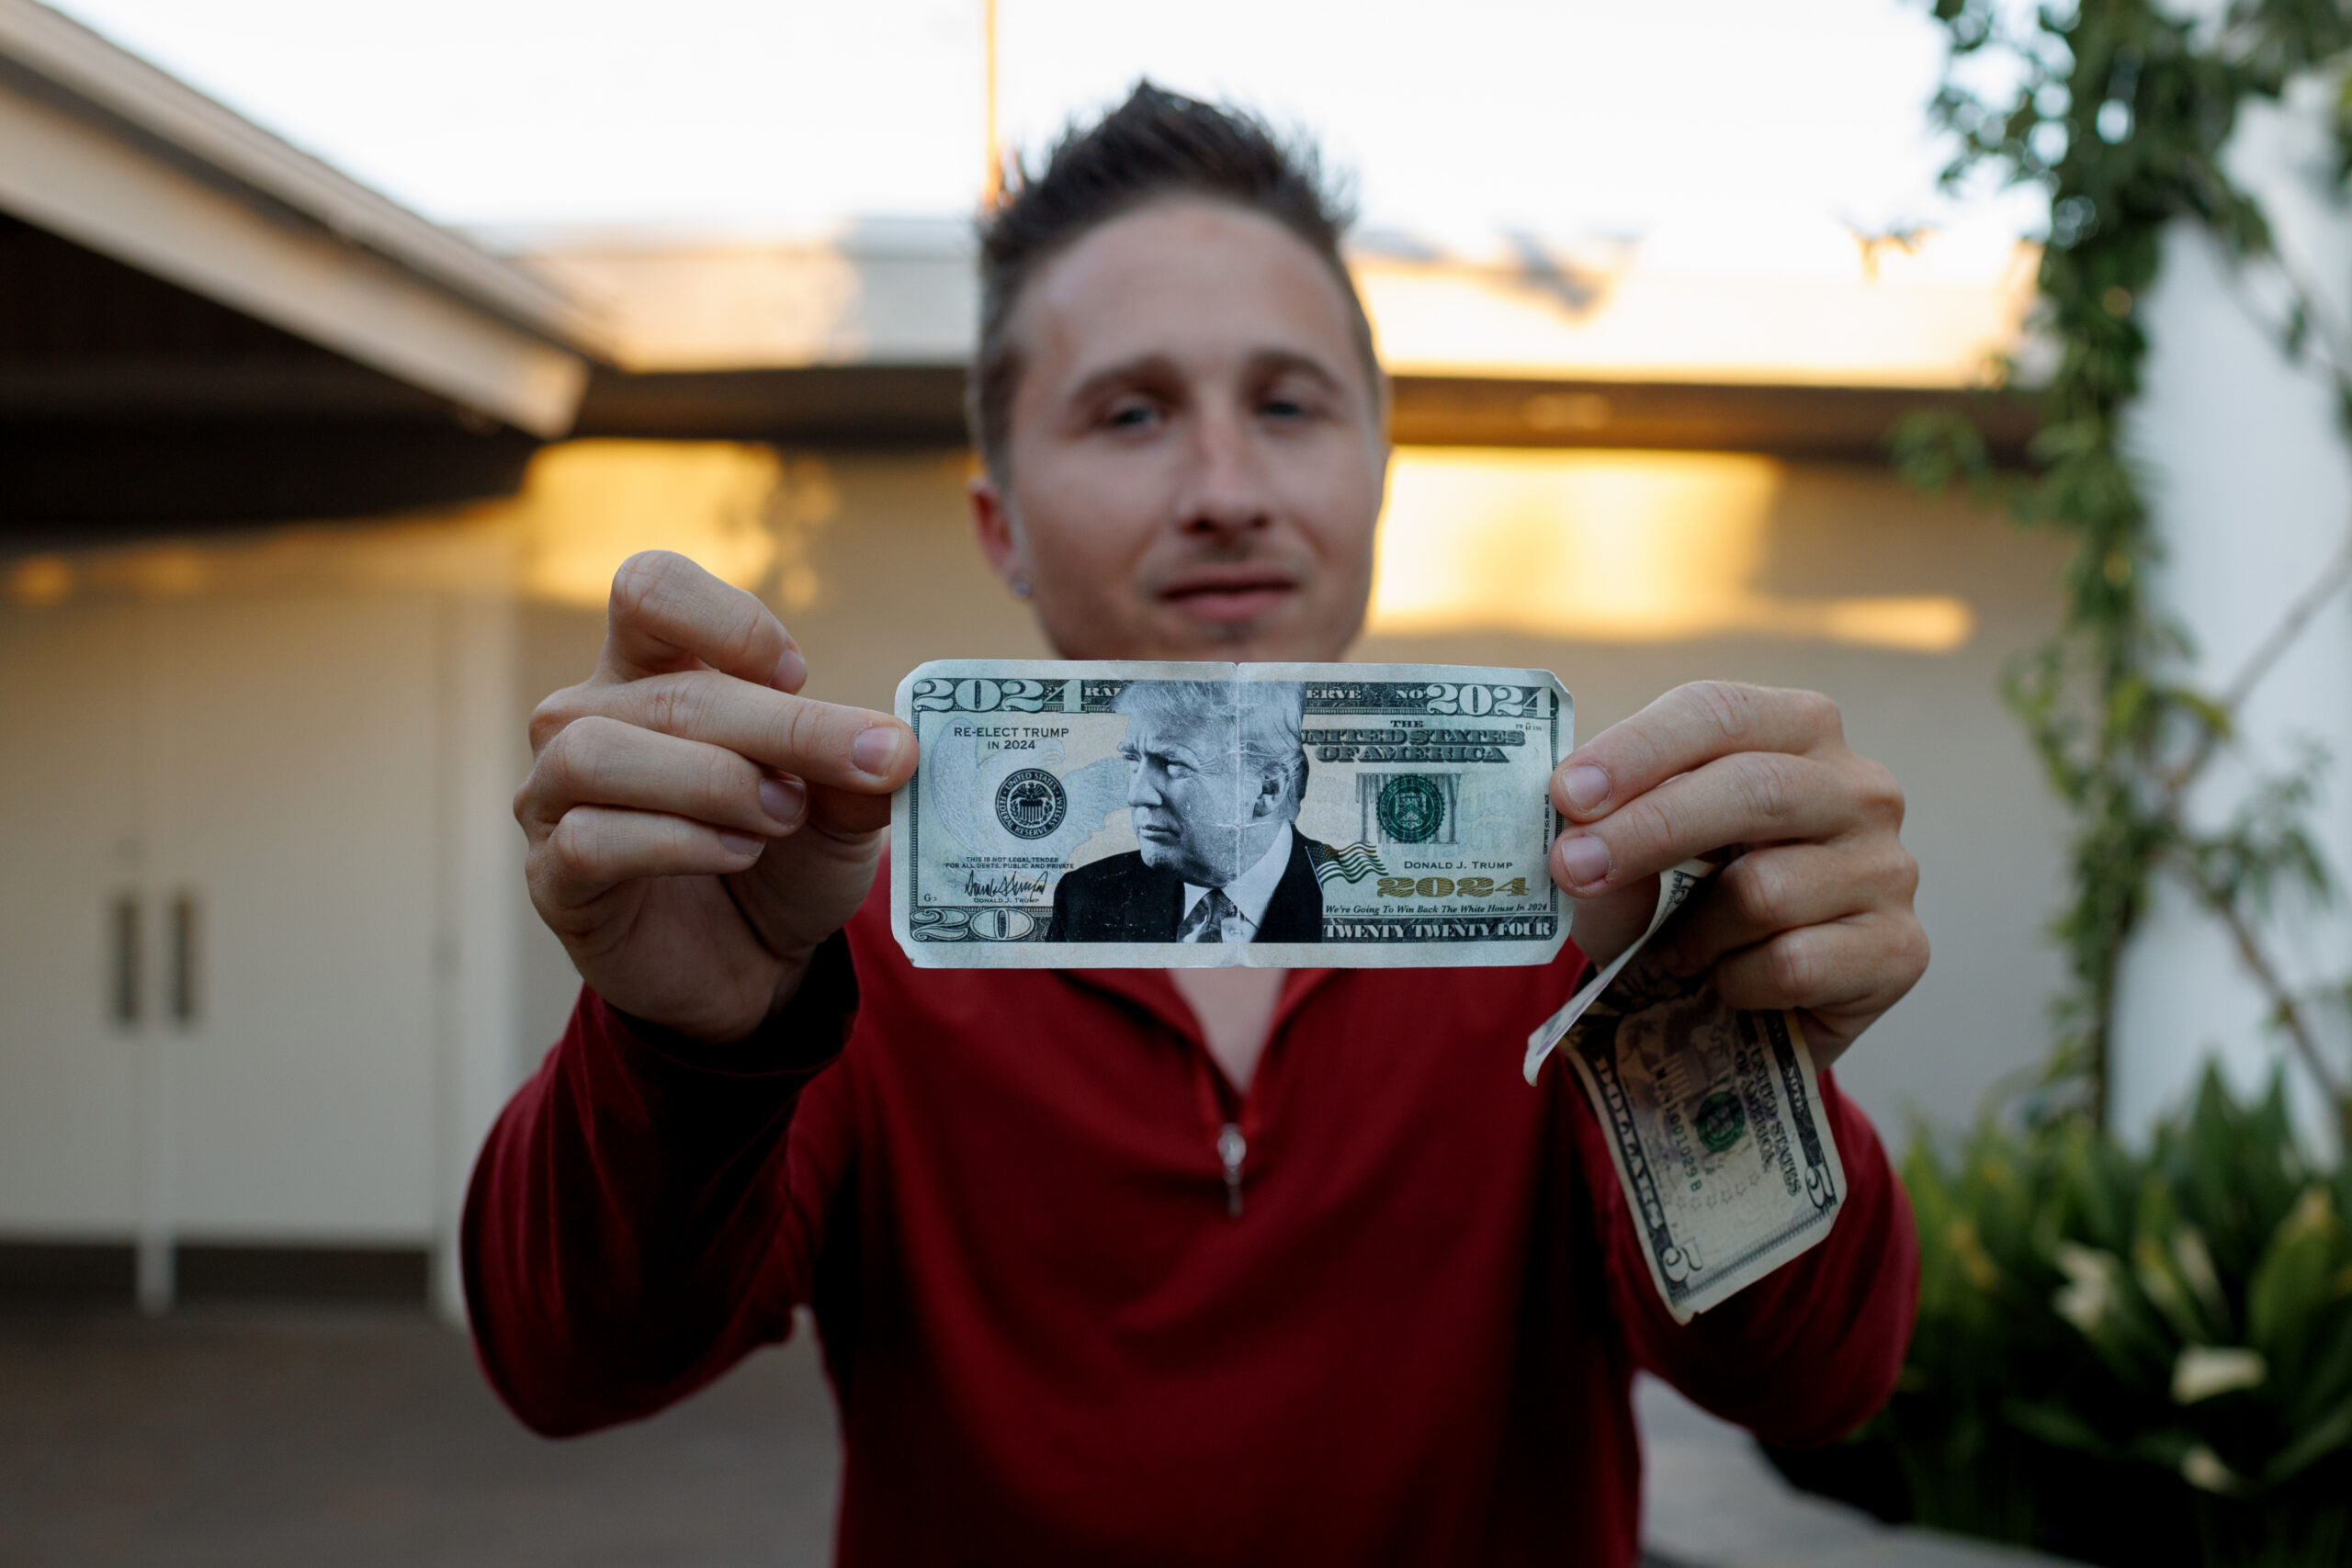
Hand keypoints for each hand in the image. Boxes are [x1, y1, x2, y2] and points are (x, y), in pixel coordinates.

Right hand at [515, 552, 916, 1042]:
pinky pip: (588, 839)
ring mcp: (555, 797)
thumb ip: (858, 767)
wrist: (755, 966)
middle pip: (666, 692)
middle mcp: (587, 717)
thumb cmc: (787, 859)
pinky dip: (675, 842)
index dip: (728, 620)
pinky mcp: (552, 878)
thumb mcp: (841, 806)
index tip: (800, 677)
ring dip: (711, 782)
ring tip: (779, 819)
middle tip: (856, 767)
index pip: (650, 588)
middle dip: (778, 729)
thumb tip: (896, 746)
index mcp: (652, 670)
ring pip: (599, 752)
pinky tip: (733, 853)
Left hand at [1545, 682, 1926, 1067]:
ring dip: (1692, 934)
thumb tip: (1582, 843)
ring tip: (1676, 953)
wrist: (1748, 1014)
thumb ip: (1605, 847)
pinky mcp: (1902, 949)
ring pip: (1766, 890)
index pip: (1717, 712)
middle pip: (1752, 789)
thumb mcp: (1629, 866)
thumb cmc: (1686, 908)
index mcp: (1794, 729)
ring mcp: (1889, 867)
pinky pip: (1794, 964)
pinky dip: (1737, 983)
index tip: (1566, 795)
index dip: (1638, 751)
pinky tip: (1732, 985)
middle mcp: (1859, 787)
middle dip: (1649, 828)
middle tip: (1571, 868)